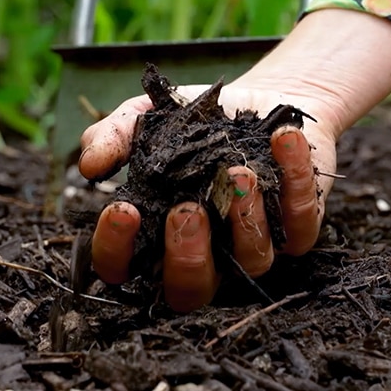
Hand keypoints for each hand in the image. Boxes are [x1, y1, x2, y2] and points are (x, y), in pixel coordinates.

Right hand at [78, 84, 339, 311]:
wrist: (263, 101)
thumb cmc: (197, 121)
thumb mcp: (149, 118)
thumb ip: (115, 136)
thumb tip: (89, 164)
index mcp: (157, 236)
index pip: (124, 267)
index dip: (117, 250)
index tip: (122, 209)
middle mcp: (205, 254)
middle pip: (190, 289)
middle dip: (187, 255)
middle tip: (186, 210)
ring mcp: (253, 246)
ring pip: (251, 259)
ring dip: (244, 218)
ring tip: (239, 169)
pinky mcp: (299, 228)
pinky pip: (301, 222)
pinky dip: (295, 180)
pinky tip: (283, 140)